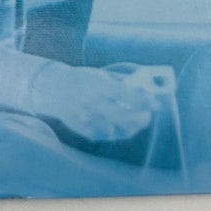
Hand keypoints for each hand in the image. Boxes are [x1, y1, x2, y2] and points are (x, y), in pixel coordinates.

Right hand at [33, 61, 154, 142]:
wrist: (53, 89)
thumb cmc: (80, 79)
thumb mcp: (99, 75)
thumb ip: (119, 83)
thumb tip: (143, 91)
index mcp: (98, 85)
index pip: (128, 95)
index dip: (146, 100)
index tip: (157, 102)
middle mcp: (94, 104)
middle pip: (126, 116)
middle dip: (142, 116)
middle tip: (148, 114)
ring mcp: (89, 120)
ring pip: (120, 130)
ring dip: (132, 126)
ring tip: (138, 120)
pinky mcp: (87, 132)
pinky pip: (109, 135)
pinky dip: (117, 130)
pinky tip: (120, 125)